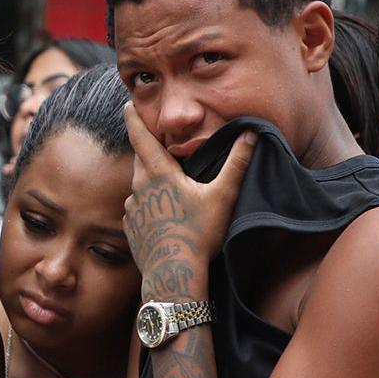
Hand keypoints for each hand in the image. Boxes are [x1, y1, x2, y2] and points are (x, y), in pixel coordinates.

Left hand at [121, 104, 255, 295]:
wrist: (172, 274)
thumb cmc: (198, 234)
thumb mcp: (222, 196)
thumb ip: (236, 163)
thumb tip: (251, 134)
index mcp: (158, 174)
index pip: (141, 137)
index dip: (135, 119)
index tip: (127, 103)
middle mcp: (140, 187)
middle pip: (140, 159)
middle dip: (148, 149)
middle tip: (160, 144)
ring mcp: (133, 209)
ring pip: (139, 184)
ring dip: (150, 180)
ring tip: (169, 185)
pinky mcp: (131, 227)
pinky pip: (138, 207)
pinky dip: (148, 203)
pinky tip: (164, 213)